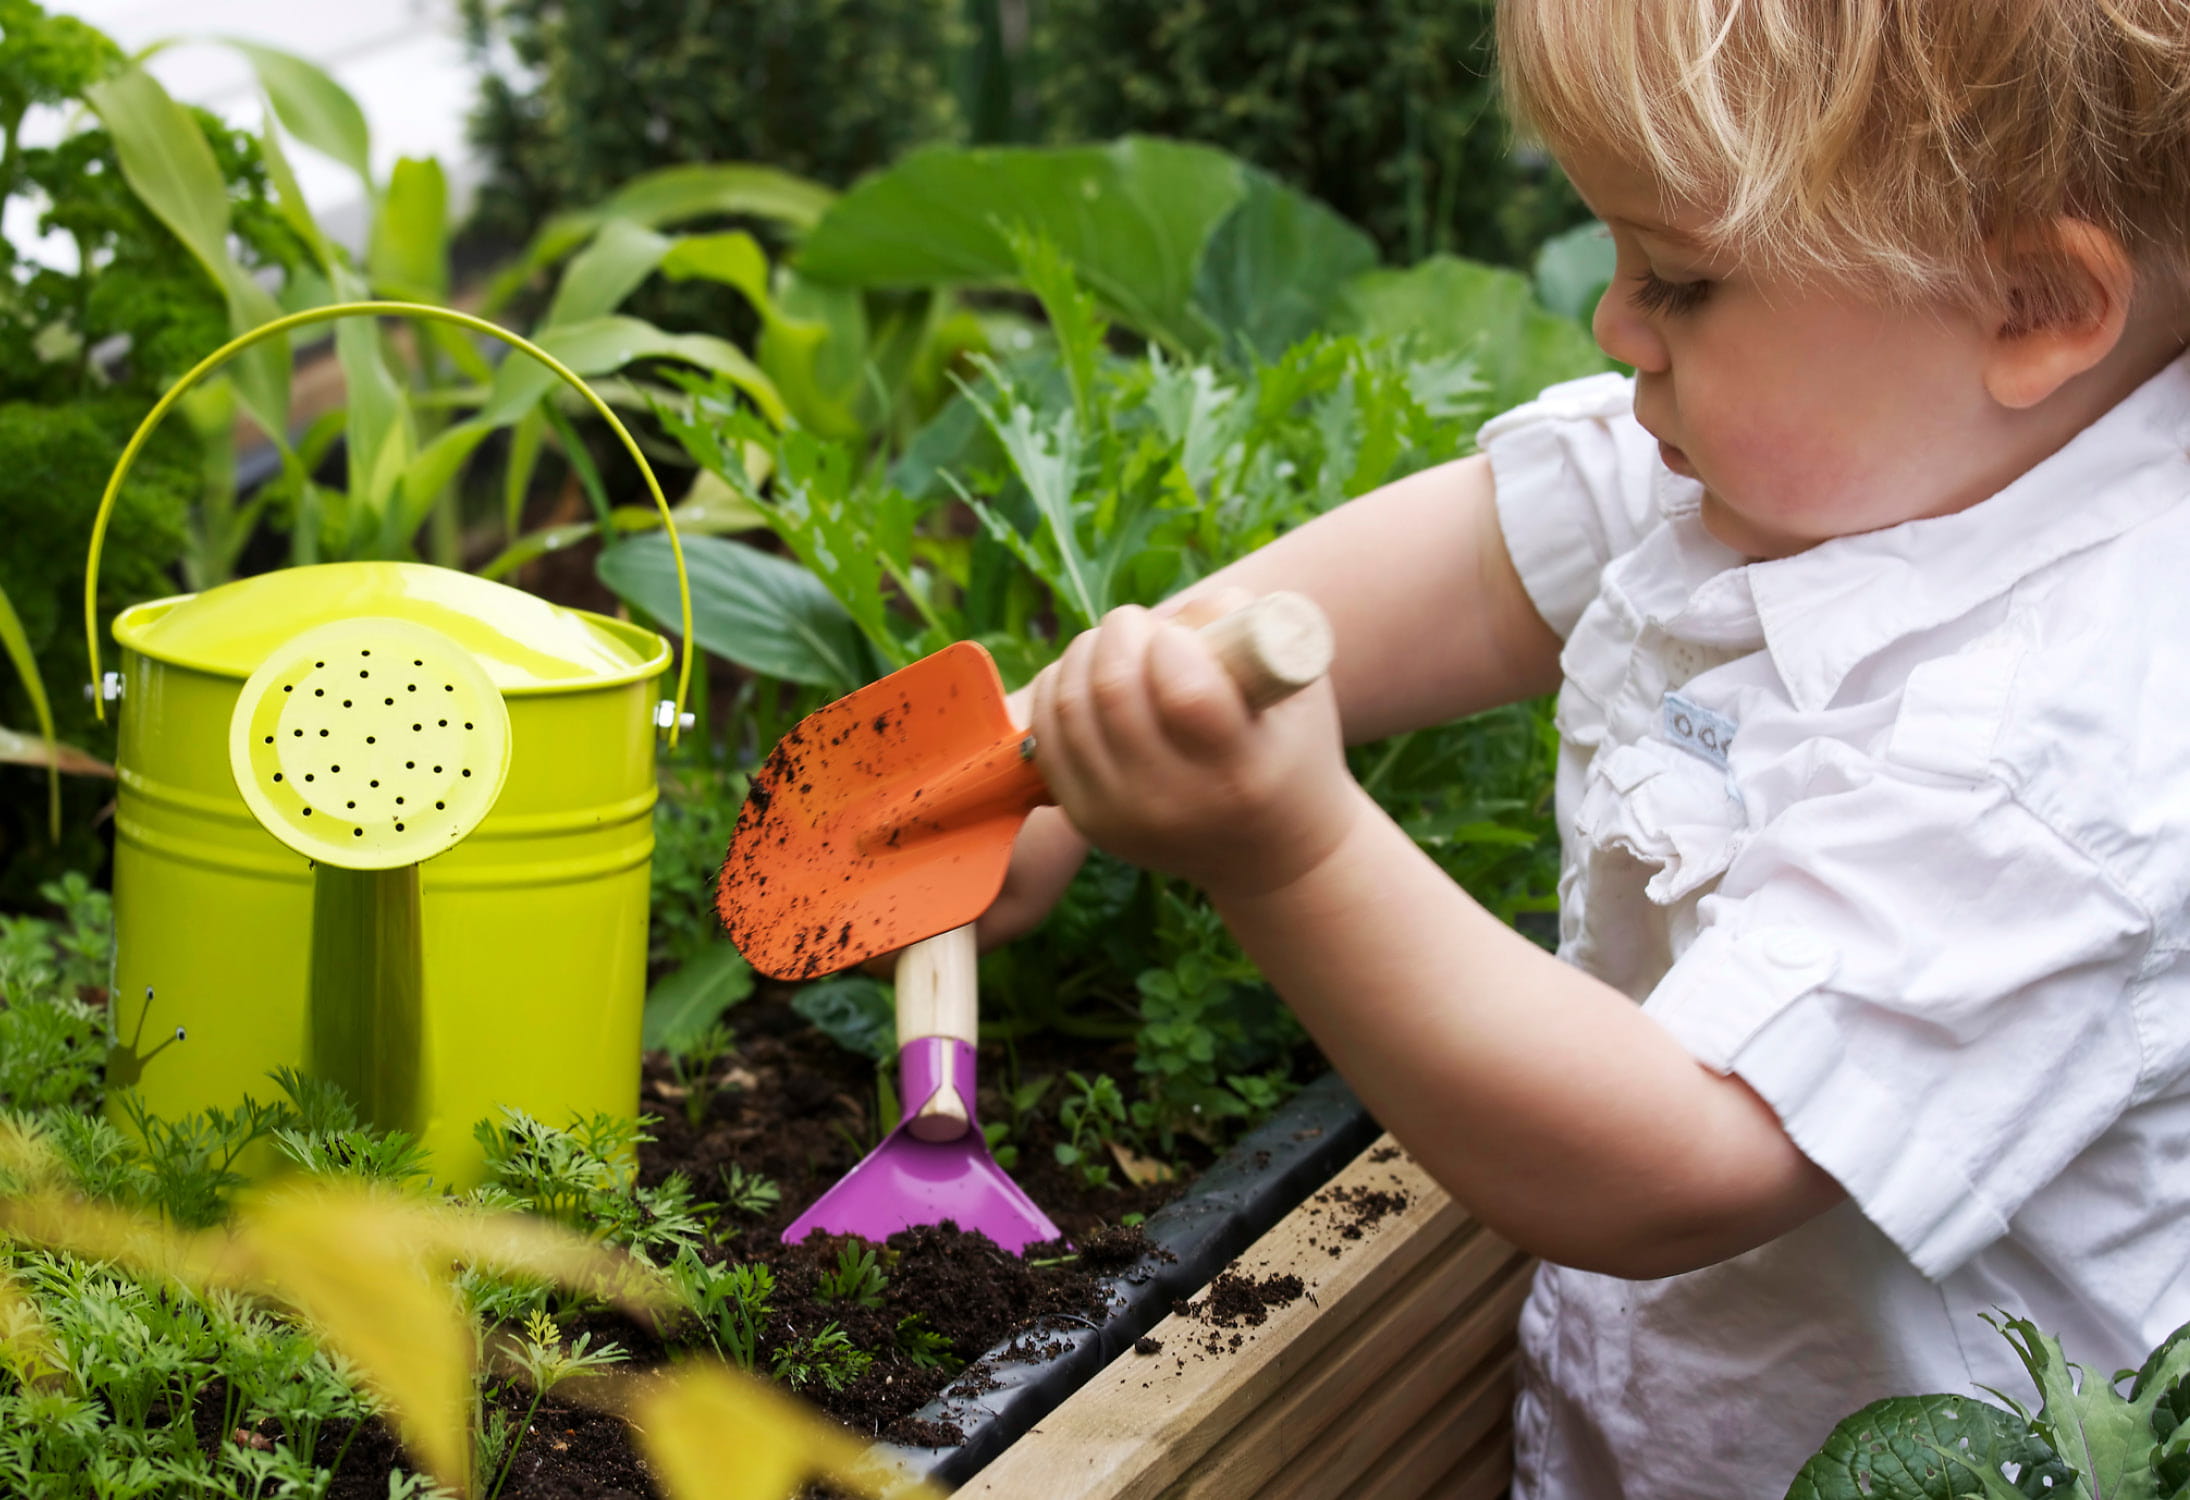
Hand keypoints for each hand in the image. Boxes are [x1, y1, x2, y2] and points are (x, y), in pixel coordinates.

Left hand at [1027, 598, 1361, 899]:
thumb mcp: (1295, 687)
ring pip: (1069, 706)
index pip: (1184, 693)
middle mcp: (1173, 802)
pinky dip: (1057, 687)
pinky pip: (1046, 733)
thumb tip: (1176, 616)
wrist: (1266, 852)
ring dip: (1084, 653)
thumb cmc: (1287, 749)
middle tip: (1139, 627)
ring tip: (1115, 648)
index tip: (1182, 637)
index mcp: (1239, 771)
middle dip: (1120, 632)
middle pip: (1112, 691)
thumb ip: (1247, 629)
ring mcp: (1120, 816)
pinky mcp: (1085, 816)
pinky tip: (1086, 677)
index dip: (1173, 643)